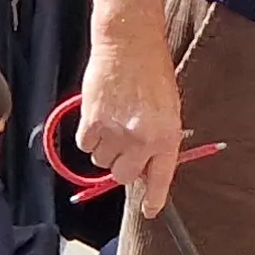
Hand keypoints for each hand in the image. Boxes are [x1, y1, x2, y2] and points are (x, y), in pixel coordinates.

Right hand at [78, 26, 186, 217]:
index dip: (153, 199)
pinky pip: (85, 145)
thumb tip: (145, 165)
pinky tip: (99, 116)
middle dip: (123, 165)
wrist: (129, 44)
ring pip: (101, 161)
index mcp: (166, 137)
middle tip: (124, 145)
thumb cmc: (153, 72)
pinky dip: (89, 136)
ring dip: (105, 148)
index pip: (160, 179)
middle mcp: (141, 140)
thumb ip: (159, 139)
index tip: (149, 211)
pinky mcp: (92, 122)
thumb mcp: (169, 108)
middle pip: (123, 176)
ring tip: (113, 121)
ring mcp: (115, 133)